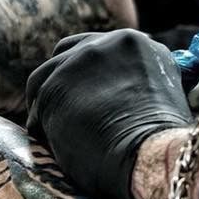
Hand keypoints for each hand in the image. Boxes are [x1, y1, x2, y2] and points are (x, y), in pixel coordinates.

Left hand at [25, 29, 191, 198]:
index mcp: (134, 43)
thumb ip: (136, 78)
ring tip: (58, 132)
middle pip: (66, 53)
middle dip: (62, 79)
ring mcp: (77, 63)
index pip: (97, 45)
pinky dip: (42, 126)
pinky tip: (54, 144)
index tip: (85, 91)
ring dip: (50, 104)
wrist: (148, 155)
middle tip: (64, 107)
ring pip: (44, 78)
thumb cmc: (159, 139)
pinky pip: (37, 107)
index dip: (87, 71)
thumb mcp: (161, 92)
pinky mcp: (54, 87)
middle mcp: (105, 44)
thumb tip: (120, 88)